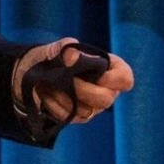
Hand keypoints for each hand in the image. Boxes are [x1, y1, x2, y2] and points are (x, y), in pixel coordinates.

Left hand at [12, 37, 134, 123]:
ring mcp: (92, 107)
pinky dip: (55, 105)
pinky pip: (69, 117)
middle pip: (106, 99)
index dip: (113, 78)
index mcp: (111, 70)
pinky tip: (45, 93)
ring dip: (65, 97)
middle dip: (84, 89)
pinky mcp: (77, 117)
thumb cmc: (58, 56)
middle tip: (66, 79)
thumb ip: (67, 47)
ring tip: (49, 84)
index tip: (95, 73)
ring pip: (86, 111)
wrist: (38, 72)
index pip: (125, 80)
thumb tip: (71, 58)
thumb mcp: (61, 46)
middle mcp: (106, 91)